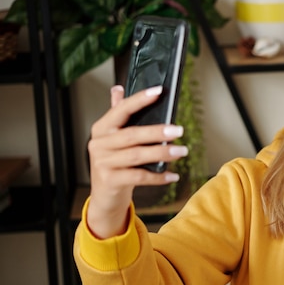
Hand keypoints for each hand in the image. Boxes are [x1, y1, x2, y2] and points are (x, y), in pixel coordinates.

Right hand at [86, 85, 186, 238]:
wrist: (105, 196)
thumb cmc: (114, 163)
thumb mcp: (114, 139)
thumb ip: (117, 114)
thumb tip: (118, 88)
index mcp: (101, 129)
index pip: (121, 110)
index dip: (139, 100)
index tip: (159, 91)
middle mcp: (99, 144)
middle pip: (132, 134)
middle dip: (158, 132)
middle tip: (179, 130)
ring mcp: (103, 163)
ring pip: (137, 155)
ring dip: (163, 153)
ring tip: (182, 151)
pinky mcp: (110, 181)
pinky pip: (139, 176)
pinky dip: (158, 176)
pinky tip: (173, 175)